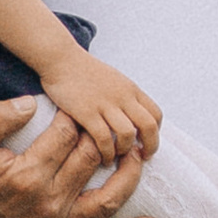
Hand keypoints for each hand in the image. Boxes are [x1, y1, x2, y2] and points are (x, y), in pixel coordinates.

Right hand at [0, 96, 160, 217]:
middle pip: (91, 159)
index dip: (75, 114)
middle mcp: (48, 202)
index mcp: (26, 174)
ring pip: (109, 197)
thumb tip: (31, 102)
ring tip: (140, 153)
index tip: (77, 104)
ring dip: (129, 174)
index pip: (67, 135)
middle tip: (108, 120)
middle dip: (103, 135)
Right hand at [41, 47, 162, 165]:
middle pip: (149, 125)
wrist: (61, 59)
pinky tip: (102, 157)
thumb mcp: (114, 80)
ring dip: (124, 150)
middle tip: (141, 158)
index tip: (146, 144)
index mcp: (131, 89)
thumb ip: (125, 97)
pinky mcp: (87, 112)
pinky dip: (106, 152)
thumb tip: (133, 117)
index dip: (156, 133)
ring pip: (127, 134)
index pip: (156, 114)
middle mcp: (122, 96)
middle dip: (150, 146)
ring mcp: (105, 104)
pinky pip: (104, 138)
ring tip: (117, 156)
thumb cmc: (84, 72)